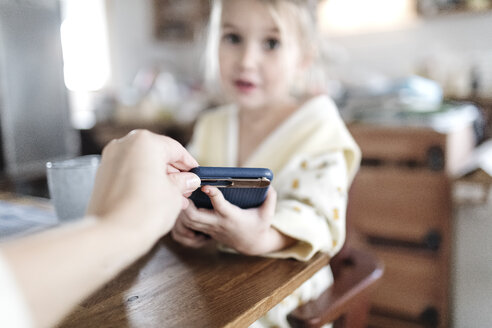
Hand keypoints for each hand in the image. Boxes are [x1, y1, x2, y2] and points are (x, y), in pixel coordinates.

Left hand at [87, 129, 199, 242]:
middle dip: (173, 172)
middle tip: (185, 188)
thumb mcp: (174, 194)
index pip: (175, 149)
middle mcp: (125, 145)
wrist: (112, 234)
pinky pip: (129, 173)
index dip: (189, 164)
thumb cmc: (144, 212)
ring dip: (158, 178)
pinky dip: (142, 182)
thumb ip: (183, 182)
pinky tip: (155, 198)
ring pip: (142, 164)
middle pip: (157, 155)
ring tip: (173, 197)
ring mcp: (110, 159)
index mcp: (146, 142)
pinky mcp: (102, 175)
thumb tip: (189, 179)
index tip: (195, 174)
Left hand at [177, 186, 295, 254]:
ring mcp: (209, 229)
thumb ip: (270, 199)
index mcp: (232, 216)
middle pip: (194, 216)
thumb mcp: (268, 214)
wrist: (251, 244)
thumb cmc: (259, 225)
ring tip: (181, 193)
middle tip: (184, 186)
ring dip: (181, 208)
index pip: (220, 206)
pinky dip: (180, 219)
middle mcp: (217, 223)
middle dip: (186, 202)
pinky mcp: (204, 230)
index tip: (205, 185)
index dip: (213, 194)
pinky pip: (185, 228)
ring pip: (187, 222)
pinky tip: (183, 207)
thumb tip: (269, 185)